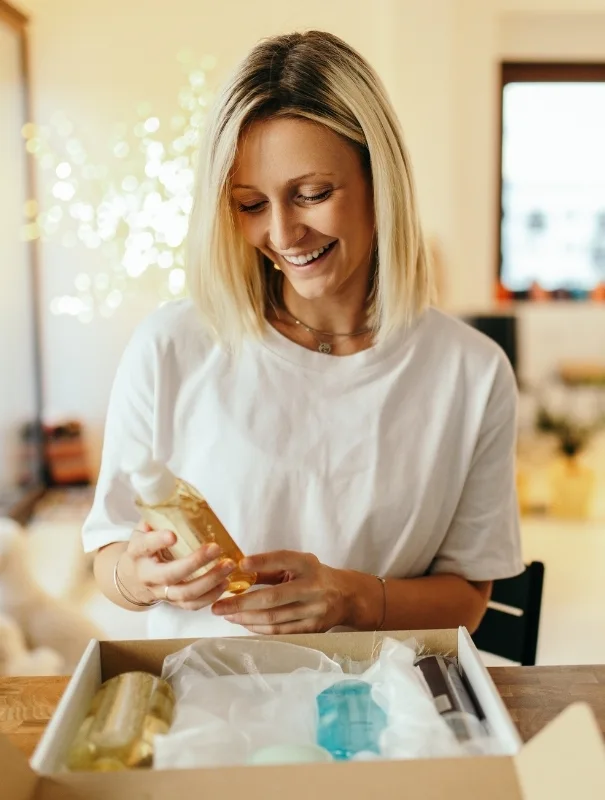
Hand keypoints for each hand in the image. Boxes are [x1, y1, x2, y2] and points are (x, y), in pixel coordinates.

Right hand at [121, 524, 235, 609]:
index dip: (158, 541)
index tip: (173, 535)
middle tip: (216, 548)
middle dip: (195, 563)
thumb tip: (177, 494)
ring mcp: (161, 592)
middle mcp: (147, 575)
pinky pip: (193, 606)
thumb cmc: (147, 544)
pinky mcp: (174, 603)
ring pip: (184, 594)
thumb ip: (160, 514)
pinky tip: (226, 582)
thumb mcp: (146, 527)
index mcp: (138, 552)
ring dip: (209, 581)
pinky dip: (211, 596)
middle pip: (170, 575)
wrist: (136, 574)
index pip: (145, 546)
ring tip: (228, 566)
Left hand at [211, 550, 352, 633]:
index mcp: (308, 565)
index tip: (240, 564)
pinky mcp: (312, 628)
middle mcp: (312, 587)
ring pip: (274, 618)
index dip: (263, 562)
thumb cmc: (314, 576)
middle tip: (218, 606)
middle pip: (273, 598)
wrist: (347, 596)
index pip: (284, 560)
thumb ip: (270, 569)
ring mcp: (314, 611)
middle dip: (242, 603)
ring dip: (246, 618)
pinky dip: (259, 628)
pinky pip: (281, 631)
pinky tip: (244, 623)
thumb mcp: (298, 564)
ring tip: (226, 615)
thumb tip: (238, 573)